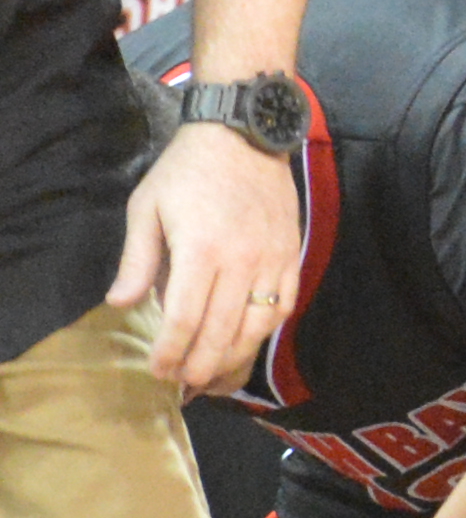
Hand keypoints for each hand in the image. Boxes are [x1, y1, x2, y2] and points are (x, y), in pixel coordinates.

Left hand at [112, 123, 301, 393]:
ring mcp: (272, 257)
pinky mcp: (291, 253)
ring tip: (217, 374)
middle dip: (202, 364)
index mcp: (201, 249)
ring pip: (259, 323)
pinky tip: (250, 339)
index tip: (159, 371)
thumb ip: (137, 259)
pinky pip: (285, 302)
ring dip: (237, 355)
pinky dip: (268, 328)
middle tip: (186, 383)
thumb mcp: (147, 207)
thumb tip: (122, 303)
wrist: (244, 134)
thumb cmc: (186, 171)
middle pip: (224, 329)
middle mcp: (241, 259)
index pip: (186, 318)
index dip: (171, 352)